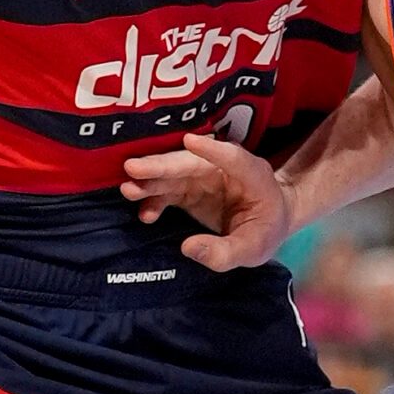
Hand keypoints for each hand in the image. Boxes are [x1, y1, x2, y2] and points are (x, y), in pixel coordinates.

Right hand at [119, 134, 293, 270]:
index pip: (234, 158)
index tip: (189, 141)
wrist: (265, 223)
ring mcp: (204, 177)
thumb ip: (224, 252)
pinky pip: (168, 191)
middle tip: (132, 168)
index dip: (213, 150)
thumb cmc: (264, 230)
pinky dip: (154, 200)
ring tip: (127, 189)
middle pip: (191, 163)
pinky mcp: (190, 189)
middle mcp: (224, 170)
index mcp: (252, 175)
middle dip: (161, 166)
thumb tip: (188, 248)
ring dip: (149, 180)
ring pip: (174, 173)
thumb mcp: (253, 250)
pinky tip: (144, 213)